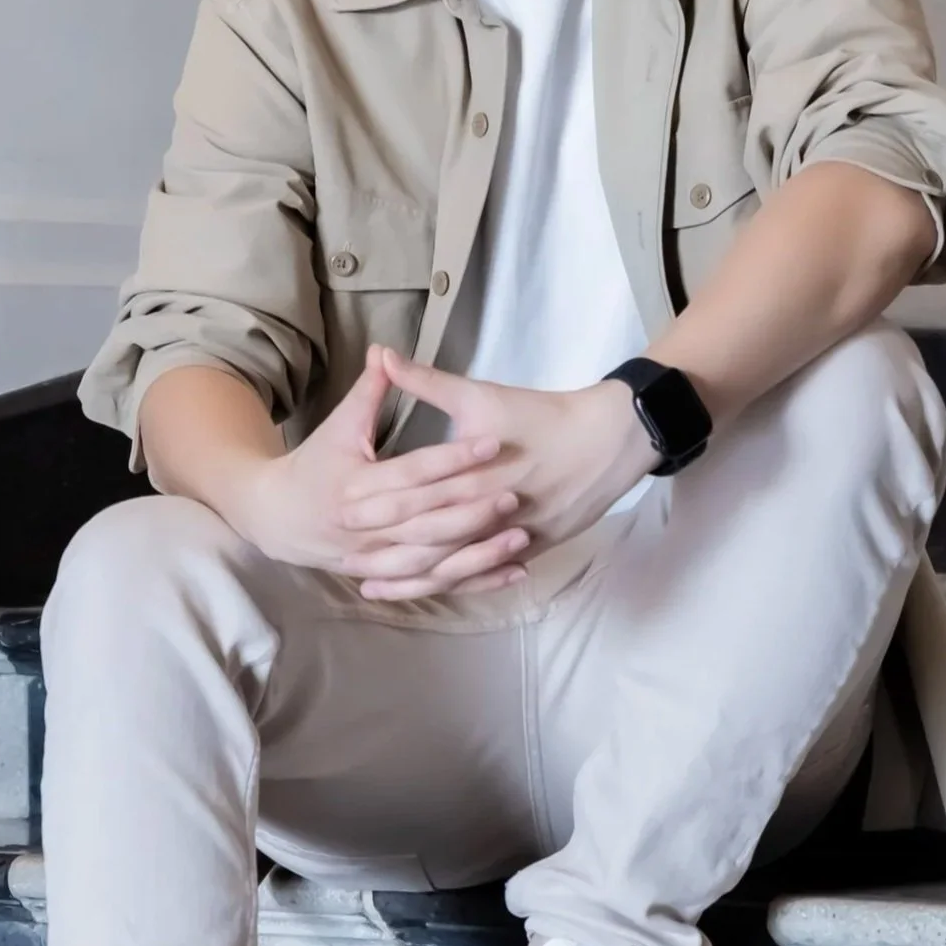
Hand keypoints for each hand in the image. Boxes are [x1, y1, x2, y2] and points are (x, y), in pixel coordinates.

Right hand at [232, 346, 533, 598]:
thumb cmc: (313, 467)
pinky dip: (476, 580)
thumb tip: (385, 350)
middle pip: (424, 521)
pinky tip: (513, 571)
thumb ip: (369, 393)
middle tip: (514, 491)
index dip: (452, 457)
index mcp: (355, 486)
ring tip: (520, 534)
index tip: (491, 443)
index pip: (412, 471)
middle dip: (469, 509)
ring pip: (434, 561)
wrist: (277, 519)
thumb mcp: (339, 427)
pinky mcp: (393, 575)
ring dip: (477, 552)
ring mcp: (379, 559)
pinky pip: (438, 584)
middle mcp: (366, 528)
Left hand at [363, 354, 655, 587]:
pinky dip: (453, 585)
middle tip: (342, 560)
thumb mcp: (480, 394)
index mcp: (472, 472)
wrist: (606, 440)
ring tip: (372, 587)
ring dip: (411, 580)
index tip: (339, 511)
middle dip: (383, 551)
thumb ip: (425, 381)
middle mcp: (488, 510)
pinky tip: (428, 591)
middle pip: (427, 539)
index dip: (375, 506)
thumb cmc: (539, 415)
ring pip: (452, 567)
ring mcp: (511, 535)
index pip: (413, 496)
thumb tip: (380, 353)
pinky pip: (483, 574)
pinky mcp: (530, 548)